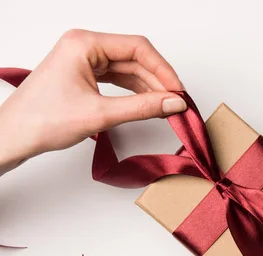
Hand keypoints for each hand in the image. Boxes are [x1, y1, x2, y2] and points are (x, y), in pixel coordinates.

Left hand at [0, 29, 186, 174]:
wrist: (14, 136)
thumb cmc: (42, 120)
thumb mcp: (100, 114)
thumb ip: (142, 108)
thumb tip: (173, 103)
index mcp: (84, 44)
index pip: (137, 48)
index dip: (163, 70)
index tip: (178, 91)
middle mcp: (84, 46)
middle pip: (135, 58)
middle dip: (158, 81)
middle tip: (177, 102)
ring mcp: (84, 60)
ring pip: (129, 69)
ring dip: (149, 88)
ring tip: (167, 107)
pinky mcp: (85, 75)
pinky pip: (118, 79)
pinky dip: (135, 92)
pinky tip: (149, 105)